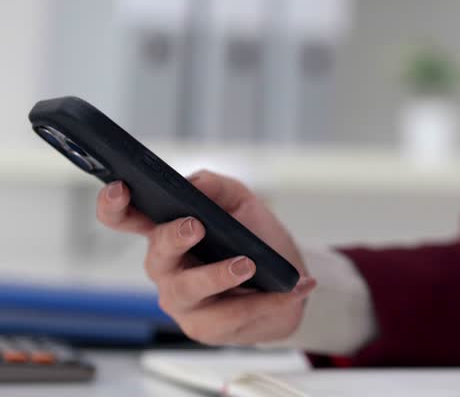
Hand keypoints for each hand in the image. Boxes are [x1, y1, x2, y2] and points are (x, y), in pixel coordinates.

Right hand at [95, 170, 316, 345]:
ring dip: (218, 275)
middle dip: (173, 239)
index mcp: (166, 233)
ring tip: (247, 263)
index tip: (120, 188)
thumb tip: (195, 183)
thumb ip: (217, 187)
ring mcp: (182, 301)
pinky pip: (232, 315)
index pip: (126, 219)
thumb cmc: (255, 240)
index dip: (114, 205)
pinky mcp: (205, 328)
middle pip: (157, 255)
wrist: (286, 282)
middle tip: (195, 226)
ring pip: (189, 290)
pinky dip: (267, 300)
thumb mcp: (242, 203)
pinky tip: (292, 289)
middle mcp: (166, 268)